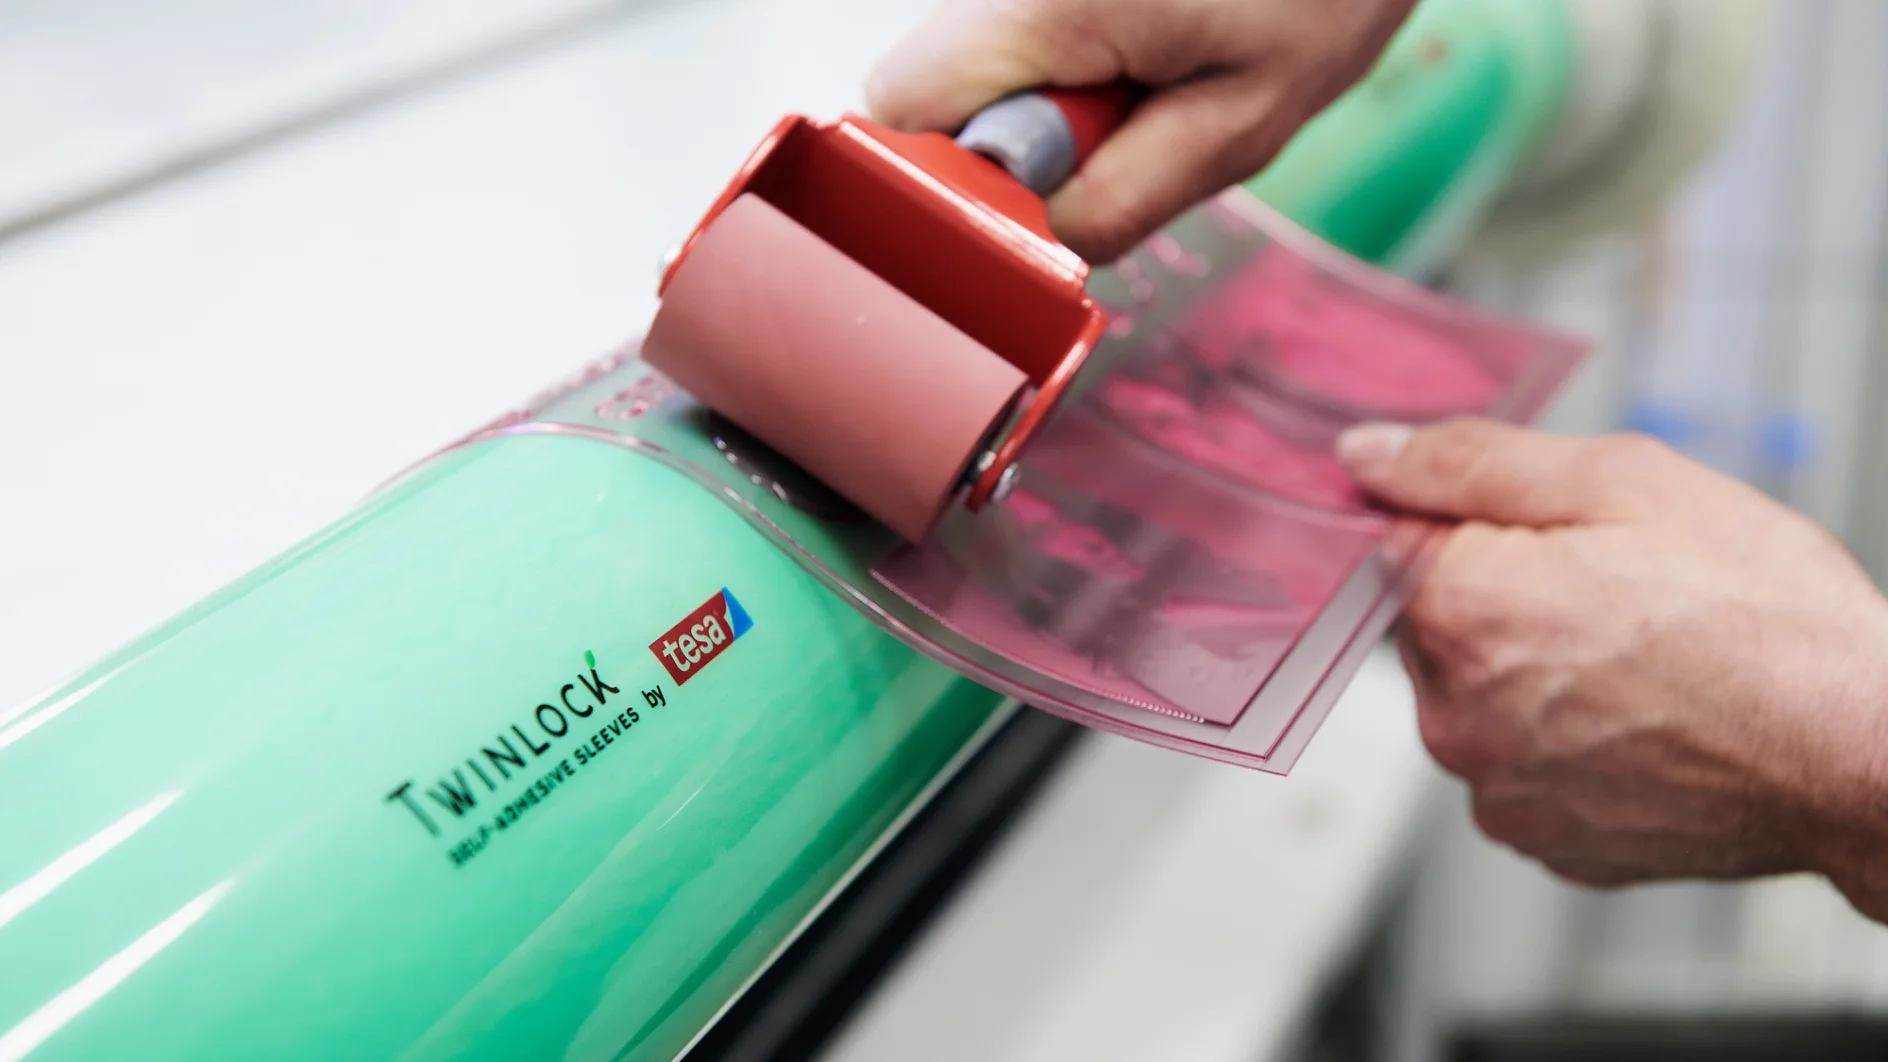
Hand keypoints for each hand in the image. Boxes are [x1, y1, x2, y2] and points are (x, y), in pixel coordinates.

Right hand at [866, 0, 1417, 261]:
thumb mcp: (1237, 130)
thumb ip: (1116, 203)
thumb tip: (1025, 245)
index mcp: (1049, 2)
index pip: (902, 108)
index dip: (954, 171)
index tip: (1041, 183)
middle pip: (922, 82)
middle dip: (1001, 134)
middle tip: (1114, 121)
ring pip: (966, 54)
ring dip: (1036, 91)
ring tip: (1144, 68)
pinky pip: (1005, 24)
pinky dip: (1057, 49)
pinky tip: (1137, 34)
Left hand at [1337, 418, 1887, 920]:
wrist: (1861, 750)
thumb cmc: (1765, 618)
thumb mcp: (1621, 481)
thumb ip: (1470, 463)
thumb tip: (1367, 457)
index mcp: (1455, 608)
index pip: (1396, 539)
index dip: (1475, 524)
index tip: (1544, 534)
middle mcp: (1452, 711)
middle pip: (1436, 624)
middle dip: (1504, 597)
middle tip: (1616, 593)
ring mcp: (1496, 786)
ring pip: (1480, 698)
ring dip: (1534, 673)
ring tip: (1642, 661)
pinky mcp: (1542, 838)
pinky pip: (1523, 767)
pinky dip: (1567, 741)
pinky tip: (1642, 720)